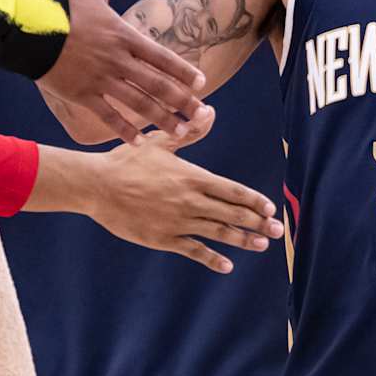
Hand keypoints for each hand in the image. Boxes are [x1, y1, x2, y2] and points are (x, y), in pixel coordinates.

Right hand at [28, 107, 285, 271]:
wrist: (96, 185)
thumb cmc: (127, 160)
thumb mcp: (160, 142)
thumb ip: (189, 131)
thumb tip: (210, 110)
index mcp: (192, 177)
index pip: (232, 190)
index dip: (253, 200)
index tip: (270, 208)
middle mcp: (189, 200)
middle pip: (232, 214)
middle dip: (258, 223)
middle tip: (279, 231)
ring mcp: (177, 221)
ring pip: (218, 232)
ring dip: (243, 239)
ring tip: (262, 244)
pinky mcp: (163, 238)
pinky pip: (193, 250)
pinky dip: (212, 258)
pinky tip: (227, 265)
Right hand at [38, 0, 207, 143]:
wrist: (24, 27)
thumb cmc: (59, 4)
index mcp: (123, 36)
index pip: (162, 57)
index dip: (183, 71)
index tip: (202, 82)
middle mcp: (117, 60)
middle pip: (157, 84)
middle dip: (181, 101)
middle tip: (201, 115)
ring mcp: (100, 79)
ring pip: (138, 103)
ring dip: (161, 118)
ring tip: (180, 132)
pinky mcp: (81, 94)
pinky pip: (107, 115)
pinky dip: (124, 129)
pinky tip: (139, 142)